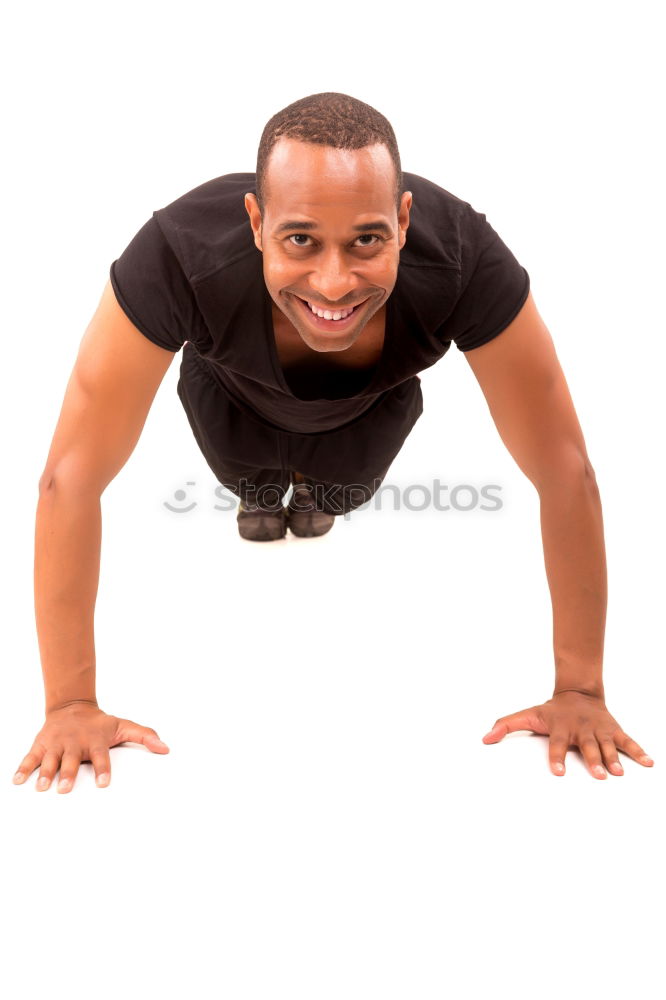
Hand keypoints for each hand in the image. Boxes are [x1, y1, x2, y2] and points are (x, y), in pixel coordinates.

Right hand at [11, 701, 169, 792]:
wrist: (72, 707)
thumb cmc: (100, 723)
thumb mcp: (123, 726)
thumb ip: (145, 736)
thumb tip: (166, 749)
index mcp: (95, 741)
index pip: (101, 756)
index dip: (102, 769)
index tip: (104, 783)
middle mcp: (75, 743)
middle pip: (72, 760)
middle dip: (69, 774)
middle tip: (66, 788)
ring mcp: (56, 744)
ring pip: (50, 760)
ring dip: (45, 773)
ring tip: (42, 787)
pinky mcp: (41, 745)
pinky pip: (30, 757)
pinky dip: (23, 768)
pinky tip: (17, 781)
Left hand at [481, 690, 654, 778]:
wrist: (578, 692)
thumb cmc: (551, 710)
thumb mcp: (528, 715)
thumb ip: (506, 726)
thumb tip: (485, 738)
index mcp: (560, 728)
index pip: (556, 745)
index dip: (556, 758)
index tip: (557, 772)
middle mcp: (580, 730)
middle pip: (586, 747)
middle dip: (592, 761)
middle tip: (600, 775)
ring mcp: (598, 730)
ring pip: (607, 745)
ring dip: (614, 758)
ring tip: (618, 772)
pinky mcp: (613, 730)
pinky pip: (627, 741)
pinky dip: (638, 751)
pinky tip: (649, 763)